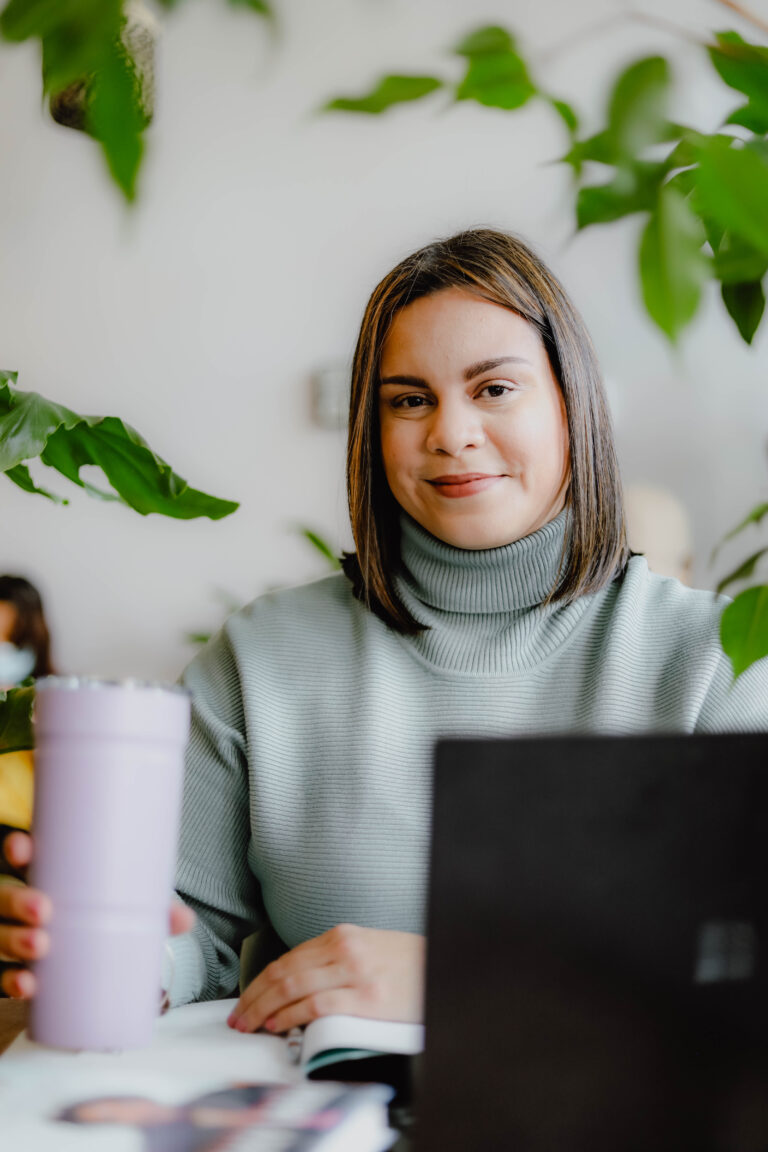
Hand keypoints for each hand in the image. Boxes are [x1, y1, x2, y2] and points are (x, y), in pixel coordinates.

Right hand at [0, 830, 195, 999]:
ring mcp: (15, 935)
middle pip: (4, 896)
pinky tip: (27, 984)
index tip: (23, 848)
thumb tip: (184, 920)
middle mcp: (23, 904)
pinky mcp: (17, 967)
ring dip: (13, 940)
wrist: (100, 960)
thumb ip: (155, 910)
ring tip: (40, 945)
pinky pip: (3, 975)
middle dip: (16, 900)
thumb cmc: (108, 917)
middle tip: (44, 908)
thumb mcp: (129, 905)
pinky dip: (11, 980)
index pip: (21, 856)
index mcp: (47, 876)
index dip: (16, 849)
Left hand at [227, 924, 424, 1033]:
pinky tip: (278, 1024)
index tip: (246, 997)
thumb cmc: (408, 963)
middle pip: (284, 971)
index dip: (260, 980)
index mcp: (342, 935)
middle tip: (238, 1015)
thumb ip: (336, 959)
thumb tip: (299, 982)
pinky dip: (292, 1015)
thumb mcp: (368, 948)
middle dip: (253, 995)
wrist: (444, 967)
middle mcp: (344, 949)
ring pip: (293, 986)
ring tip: (249, 1023)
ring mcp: (355, 973)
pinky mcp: (366, 998)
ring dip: (264, 1007)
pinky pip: (317, 1005)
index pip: (288, 957)